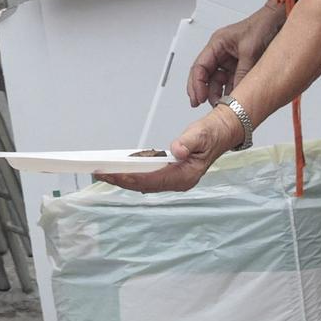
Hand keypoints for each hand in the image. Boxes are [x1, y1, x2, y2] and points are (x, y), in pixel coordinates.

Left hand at [98, 106, 244, 192]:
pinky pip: (148, 179)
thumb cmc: (210, 135)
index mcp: (185, 176)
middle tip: (99, 173)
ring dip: (124, 179)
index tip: (112, 174)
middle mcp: (178, 182)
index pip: (151, 181)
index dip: (130, 178)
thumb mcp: (200, 134)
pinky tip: (120, 169)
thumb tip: (176, 150)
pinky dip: (133, 175)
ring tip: (104, 172)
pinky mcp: (170, 176)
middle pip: (144, 186)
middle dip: (121, 180)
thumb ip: (187, 143)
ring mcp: (174, 181)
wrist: (220, 134)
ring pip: (144, 184)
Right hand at [185, 3, 287, 107]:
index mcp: (217, 43)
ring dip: (219, 93)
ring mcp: (231, 60)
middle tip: (202, 104)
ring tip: (222, 105)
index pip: (200, 66)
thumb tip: (237, 93)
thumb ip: (242, 73)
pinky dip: (232, 91)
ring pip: (219, 81)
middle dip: (203, 91)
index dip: (196, 84)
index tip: (198, 98)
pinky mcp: (242, 66)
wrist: (280, 20)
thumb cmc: (263, 25)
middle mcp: (221, 52)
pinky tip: (233, 99)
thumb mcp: (251, 51)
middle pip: (206, 76)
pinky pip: (232, 82)